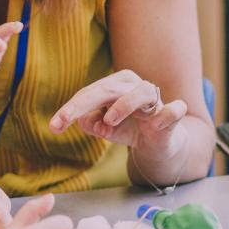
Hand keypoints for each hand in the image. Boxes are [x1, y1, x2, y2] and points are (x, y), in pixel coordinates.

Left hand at [49, 70, 187, 160]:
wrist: (158, 144)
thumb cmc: (129, 128)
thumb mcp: (106, 129)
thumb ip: (93, 124)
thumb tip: (85, 121)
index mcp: (116, 85)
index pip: (90, 94)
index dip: (70, 109)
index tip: (54, 126)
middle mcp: (135, 86)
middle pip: (108, 90)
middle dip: (83, 105)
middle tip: (65, 120)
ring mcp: (156, 99)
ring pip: (140, 92)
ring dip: (123, 105)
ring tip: (108, 122)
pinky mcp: (172, 115)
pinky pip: (173, 110)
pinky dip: (167, 114)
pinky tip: (156, 123)